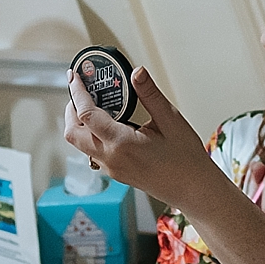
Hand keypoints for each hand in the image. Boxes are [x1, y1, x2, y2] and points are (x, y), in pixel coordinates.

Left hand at [64, 64, 213, 207]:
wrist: (193, 190)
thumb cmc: (186, 160)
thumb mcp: (171, 121)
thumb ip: (150, 95)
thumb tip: (137, 72)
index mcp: (121, 143)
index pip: (86, 114)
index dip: (77, 92)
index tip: (75, 76)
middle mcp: (111, 159)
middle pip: (73, 133)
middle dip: (71, 109)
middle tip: (79, 90)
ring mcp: (112, 169)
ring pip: (80, 145)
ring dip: (79, 124)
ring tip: (91, 104)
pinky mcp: (117, 173)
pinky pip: (93, 153)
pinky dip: (91, 135)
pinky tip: (107, 125)